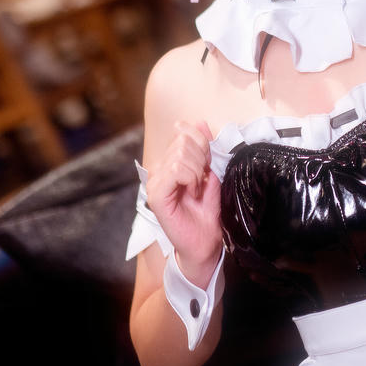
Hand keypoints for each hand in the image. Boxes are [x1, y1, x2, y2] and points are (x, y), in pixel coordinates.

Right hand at [147, 120, 224, 278]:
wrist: (206, 243)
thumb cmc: (207, 212)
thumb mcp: (211, 174)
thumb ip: (205, 149)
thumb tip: (199, 122)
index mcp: (171, 162)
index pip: (183, 131)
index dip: (203, 143)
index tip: (208, 165)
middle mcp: (159, 169)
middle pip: (183, 140)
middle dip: (201, 158)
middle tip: (203, 180)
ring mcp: (154, 181)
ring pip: (180, 154)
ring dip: (197, 172)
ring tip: (197, 189)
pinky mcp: (155, 195)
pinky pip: (175, 170)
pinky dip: (191, 179)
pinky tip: (192, 192)